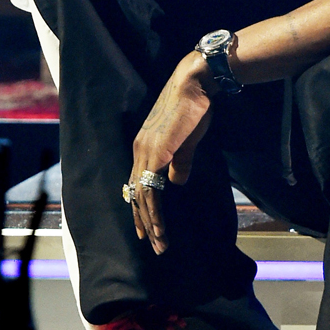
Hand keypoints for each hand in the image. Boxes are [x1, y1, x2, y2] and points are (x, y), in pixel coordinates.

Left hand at [128, 52, 215, 254]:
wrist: (194, 84)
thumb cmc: (192, 108)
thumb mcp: (185, 141)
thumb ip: (179, 162)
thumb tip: (175, 182)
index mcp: (144, 148)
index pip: (137, 184)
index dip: (141, 208)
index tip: (146, 228)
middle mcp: (139, 151)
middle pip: (136, 195)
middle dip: (143, 222)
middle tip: (150, 244)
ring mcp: (145, 152)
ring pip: (142, 197)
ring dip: (150, 223)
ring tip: (158, 244)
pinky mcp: (156, 154)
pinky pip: (151, 190)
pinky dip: (154, 212)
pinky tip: (159, 227)